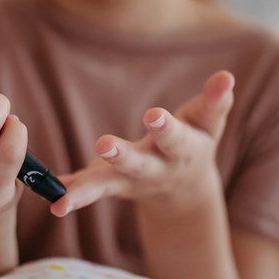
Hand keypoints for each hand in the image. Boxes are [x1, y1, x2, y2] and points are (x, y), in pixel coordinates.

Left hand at [50, 70, 234, 216]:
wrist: (182, 189)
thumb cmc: (192, 141)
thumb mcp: (207, 123)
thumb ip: (215, 100)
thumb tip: (227, 76)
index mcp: (183, 148)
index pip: (177, 136)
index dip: (169, 125)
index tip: (155, 114)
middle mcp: (156, 168)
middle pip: (139, 164)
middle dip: (122, 155)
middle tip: (103, 144)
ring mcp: (131, 180)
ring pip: (107, 184)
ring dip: (86, 188)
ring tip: (63, 198)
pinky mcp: (110, 185)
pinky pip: (88, 191)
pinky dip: (71, 195)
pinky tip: (52, 201)